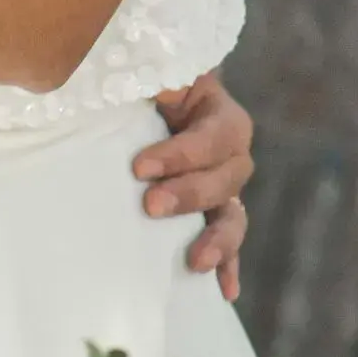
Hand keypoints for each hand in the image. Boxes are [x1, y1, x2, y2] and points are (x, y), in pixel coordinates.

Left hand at [139, 72, 253, 301]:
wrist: (126, 90)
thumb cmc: (127, 75)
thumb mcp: (138, 67)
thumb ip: (139, 70)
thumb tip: (123, 74)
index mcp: (213, 105)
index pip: (215, 133)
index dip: (183, 153)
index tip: (139, 168)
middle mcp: (226, 145)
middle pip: (229, 175)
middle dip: (192, 194)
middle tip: (151, 206)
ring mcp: (221, 180)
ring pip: (234, 212)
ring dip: (218, 238)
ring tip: (195, 260)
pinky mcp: (210, 209)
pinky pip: (228, 240)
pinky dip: (228, 263)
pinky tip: (225, 290)